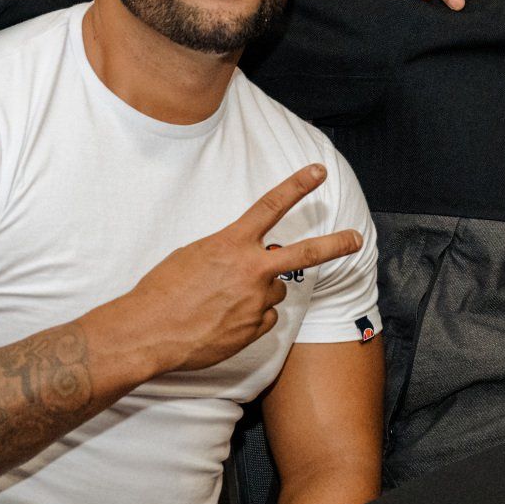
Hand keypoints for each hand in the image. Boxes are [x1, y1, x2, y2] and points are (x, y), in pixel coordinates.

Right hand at [108, 164, 362, 374]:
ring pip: (275, 292)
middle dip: (335, 245)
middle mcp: (251, 270)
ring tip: (225, 301)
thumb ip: (228, 252)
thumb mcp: (193, 255)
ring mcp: (255, 301)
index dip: (297, 186)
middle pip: (304, 254)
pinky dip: (251, 318)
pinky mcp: (255, 329)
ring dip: (261, 293)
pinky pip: (264, 318)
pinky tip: (224, 321)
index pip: (270, 206)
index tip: (318, 172)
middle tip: (356, 239)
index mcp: (231, 244)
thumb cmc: (162, 290)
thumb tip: (247, 261)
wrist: (148, 332)